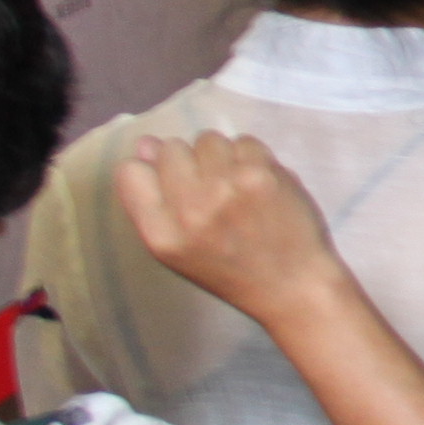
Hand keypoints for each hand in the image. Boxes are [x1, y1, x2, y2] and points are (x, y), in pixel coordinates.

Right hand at [113, 133, 355, 326]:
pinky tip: (259, 184)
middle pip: (170, 149)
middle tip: (212, 188)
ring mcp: (226, 188)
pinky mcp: (261, 174)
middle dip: (189, 162)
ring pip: (208, 139)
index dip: (151, 170)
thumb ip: (155, 200)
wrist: (293, 285)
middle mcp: (189, 209)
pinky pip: (245, 141)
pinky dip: (251, 157)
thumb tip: (146, 145)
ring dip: (220, 157)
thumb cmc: (232, 270)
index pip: (130, 173)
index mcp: (161, 234)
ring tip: (236, 186)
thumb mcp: (178, 251)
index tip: (173, 182)